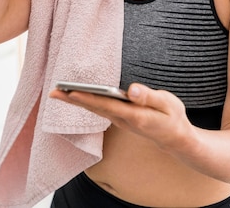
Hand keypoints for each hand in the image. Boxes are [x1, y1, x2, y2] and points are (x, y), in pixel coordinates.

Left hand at [49, 83, 193, 152]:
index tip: (72, 91)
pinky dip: (86, 102)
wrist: (175, 139)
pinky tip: (78, 96)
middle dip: (73, 100)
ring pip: (95, 109)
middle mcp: (123, 120)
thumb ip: (149, 97)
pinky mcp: (120, 118)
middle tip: (53, 92)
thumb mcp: (168, 104)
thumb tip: (131, 90)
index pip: (106, 105)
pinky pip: (99, 109)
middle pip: (94, 108)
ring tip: (59, 92)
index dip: (89, 98)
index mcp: (134, 116)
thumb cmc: (172, 118)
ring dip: (76, 101)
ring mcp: (120, 120)